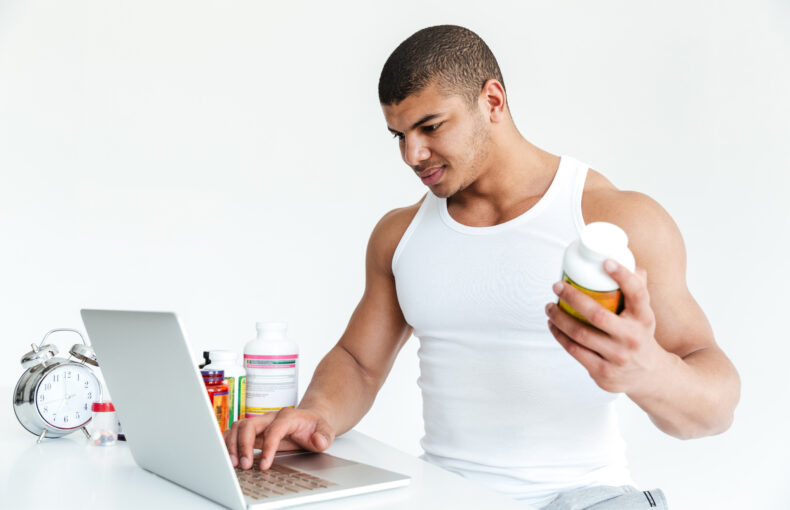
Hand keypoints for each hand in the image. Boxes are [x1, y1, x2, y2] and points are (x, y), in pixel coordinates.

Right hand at [223, 407, 334, 470]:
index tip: (265, 465)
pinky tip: (228, 455)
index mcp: (288, 416)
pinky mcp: (253, 430)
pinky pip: (235, 432)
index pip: (274, 429)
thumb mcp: (326, 432)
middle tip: (245, 465)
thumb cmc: (315, 427)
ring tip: (234, 463)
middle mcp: (270, 417)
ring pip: (239, 427)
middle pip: (250, 424)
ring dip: (232, 444)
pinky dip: (228, 442)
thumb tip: (317, 440)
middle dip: (244, 445)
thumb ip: (324, 436)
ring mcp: (260, 423)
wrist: (310, 421)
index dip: (268, 447)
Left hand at [545, 259, 668, 394]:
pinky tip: (553, 325)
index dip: (623, 276)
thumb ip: (635, 289)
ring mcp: (617, 357)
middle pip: (597, 315)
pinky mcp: (602, 371)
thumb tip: (624, 259)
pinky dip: (559, 336)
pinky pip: (574, 350)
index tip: (605, 262)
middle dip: (572, 297)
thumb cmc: (639, 336)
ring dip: (559, 317)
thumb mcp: (643, 315)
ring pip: (580, 333)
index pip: (637, 293)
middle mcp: (632, 338)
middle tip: (558, 286)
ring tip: (550, 306)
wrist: (648, 376)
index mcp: (644, 319)